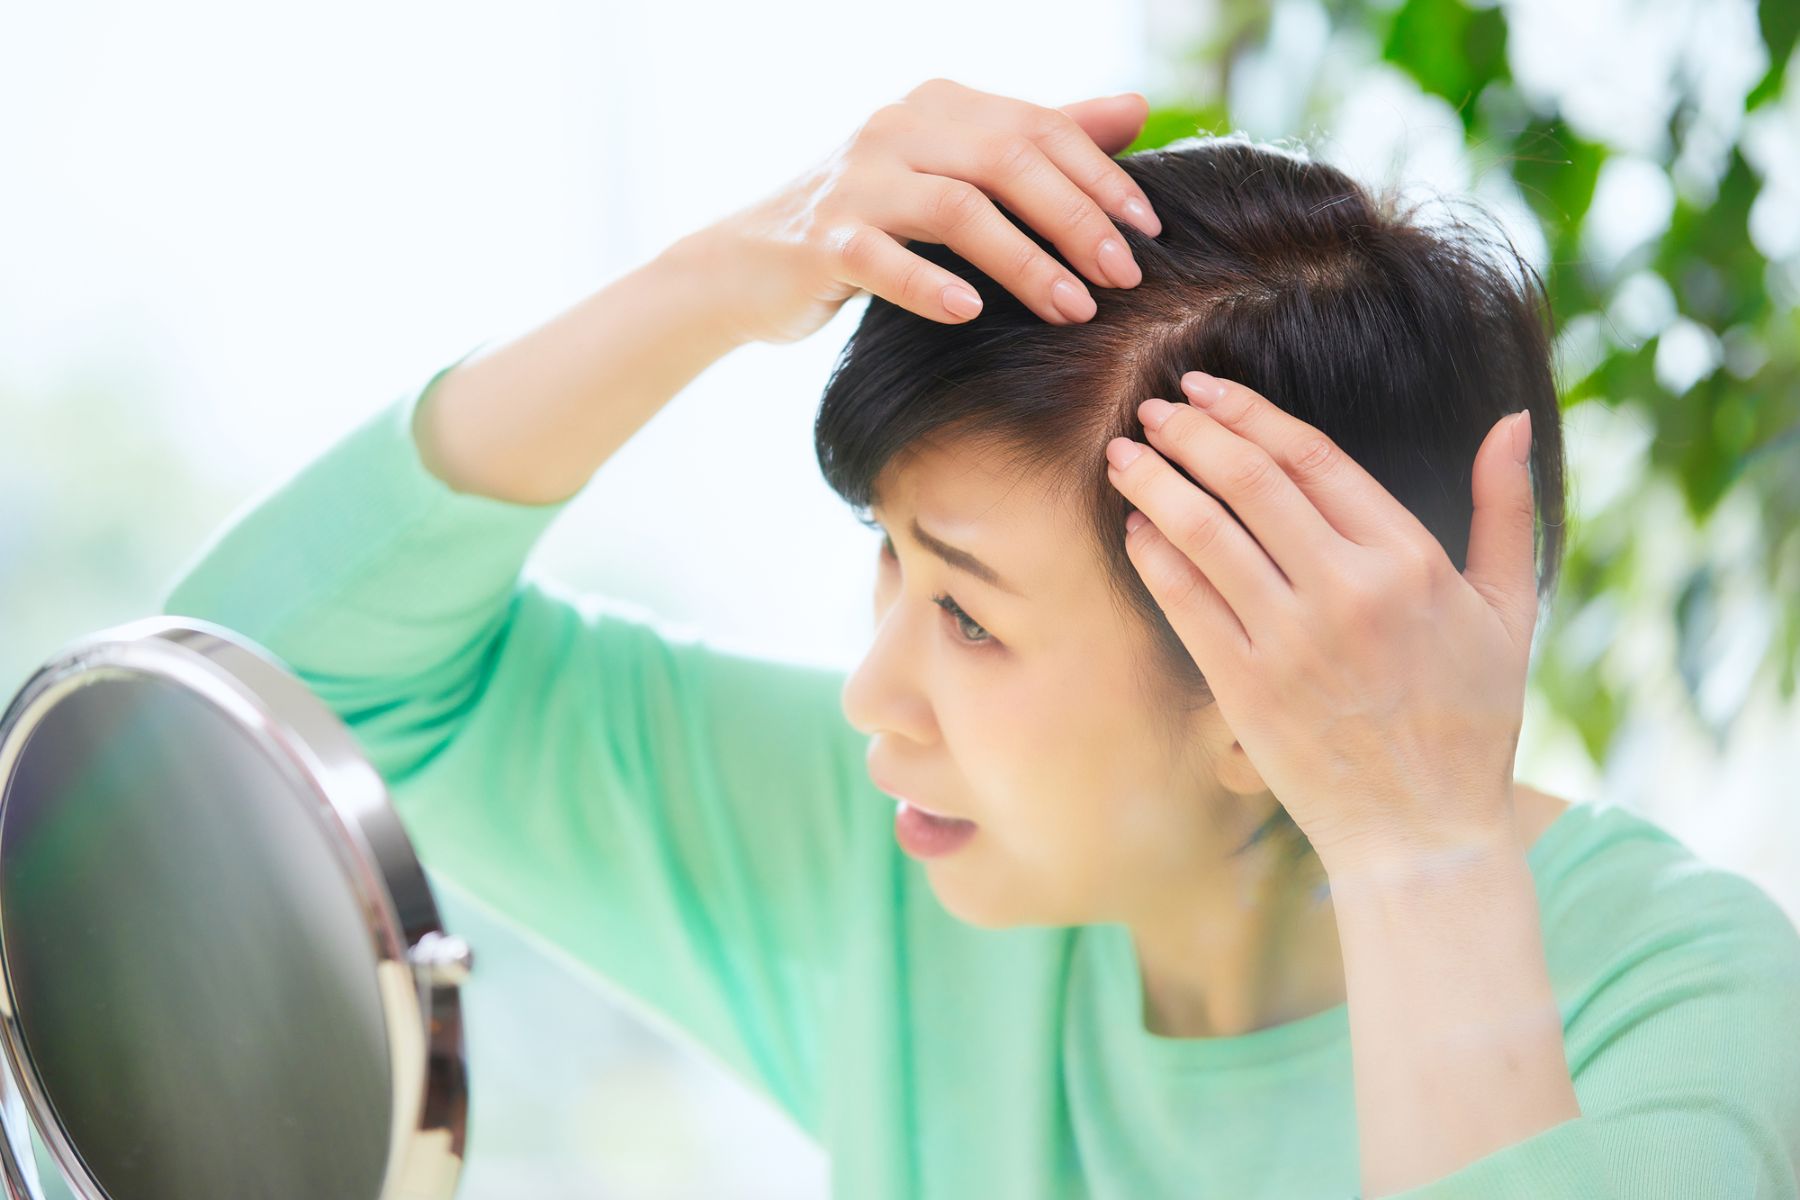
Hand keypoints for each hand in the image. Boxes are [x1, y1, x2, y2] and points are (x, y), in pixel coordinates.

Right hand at [684, 77, 1162, 346]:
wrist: (747, 264)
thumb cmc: (868, 221)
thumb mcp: (953, 171)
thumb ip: (1039, 141)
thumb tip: (1136, 110)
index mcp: (938, 106)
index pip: (1038, 127)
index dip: (1101, 177)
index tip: (1150, 231)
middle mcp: (896, 129)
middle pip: (1007, 160)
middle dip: (1076, 220)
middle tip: (1124, 276)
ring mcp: (854, 183)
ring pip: (957, 208)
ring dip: (1025, 261)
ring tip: (1073, 308)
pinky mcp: (820, 241)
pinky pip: (882, 259)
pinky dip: (930, 285)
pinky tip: (971, 313)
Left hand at [1103, 371, 1538, 875]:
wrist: (1424, 832)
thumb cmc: (1470, 719)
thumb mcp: (1509, 609)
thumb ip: (1505, 509)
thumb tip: (1511, 421)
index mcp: (1409, 559)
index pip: (1311, 457)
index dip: (1250, 413)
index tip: (1206, 389)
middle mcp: (1347, 590)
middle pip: (1248, 481)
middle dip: (1191, 433)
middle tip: (1152, 408)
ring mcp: (1291, 640)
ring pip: (1204, 533)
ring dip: (1156, 483)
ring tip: (1123, 455)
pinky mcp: (1247, 688)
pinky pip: (1186, 603)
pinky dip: (1153, 556)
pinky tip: (1135, 529)